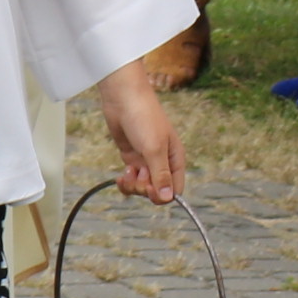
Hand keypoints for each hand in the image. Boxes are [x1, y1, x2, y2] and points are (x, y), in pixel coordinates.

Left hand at [96, 66, 187, 204]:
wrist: (123, 98)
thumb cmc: (144, 118)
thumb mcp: (154, 149)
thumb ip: (160, 175)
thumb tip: (168, 198)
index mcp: (175, 159)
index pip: (175, 189)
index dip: (162, 195)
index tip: (150, 188)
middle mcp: (162, 162)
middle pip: (157, 191)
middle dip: (145, 188)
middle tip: (138, 172)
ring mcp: (146, 160)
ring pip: (142, 187)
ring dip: (133, 185)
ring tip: (128, 172)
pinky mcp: (132, 158)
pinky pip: (131, 179)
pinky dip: (126, 182)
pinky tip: (121, 175)